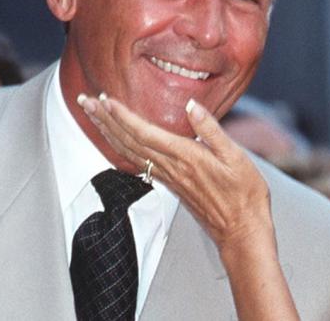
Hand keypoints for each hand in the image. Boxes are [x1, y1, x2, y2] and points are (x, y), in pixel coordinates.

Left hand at [79, 93, 299, 320]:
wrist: (242, 231)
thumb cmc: (244, 194)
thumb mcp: (236, 157)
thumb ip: (212, 129)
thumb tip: (191, 104)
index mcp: (186, 157)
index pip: (145, 133)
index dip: (122, 116)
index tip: (104, 99)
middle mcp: (171, 167)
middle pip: (129, 141)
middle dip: (105, 120)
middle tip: (85, 100)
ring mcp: (169, 177)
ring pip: (130, 152)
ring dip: (109, 132)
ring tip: (93, 114)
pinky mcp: (171, 184)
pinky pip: (139, 162)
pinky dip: (123, 147)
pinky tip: (117, 140)